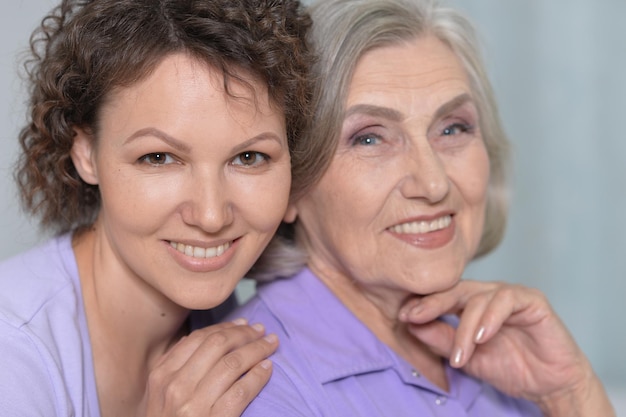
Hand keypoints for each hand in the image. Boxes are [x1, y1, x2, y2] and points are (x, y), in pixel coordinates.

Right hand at [138, 319, 277, 416]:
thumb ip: (175, 367)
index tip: (243, 324)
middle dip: (244, 334)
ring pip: (233, 363)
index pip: (199, 339)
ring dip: (257, 349)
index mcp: (162, 374)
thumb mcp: (160, 394)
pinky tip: (268, 369)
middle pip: (218, 345)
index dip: (225, 327)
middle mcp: (175, 386)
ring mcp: (194, 405)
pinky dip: (258, 376)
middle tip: (261, 330)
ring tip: (271, 344)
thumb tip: (203, 337)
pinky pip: (241, 391)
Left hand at [398, 280, 614, 416]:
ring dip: (465, 327)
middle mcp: (488, 295)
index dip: (422, 304)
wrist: (551, 385)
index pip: (441, 296)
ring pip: (477, 299)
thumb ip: (440, 340)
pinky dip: (490, 318)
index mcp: (471, 304)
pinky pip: (506, 300)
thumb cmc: (511, 368)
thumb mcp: (467, 358)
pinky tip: (481, 337)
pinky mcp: (532, 300)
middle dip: (432, 304)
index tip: (401, 316)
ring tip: (460, 354)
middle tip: (413, 318)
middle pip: (454, 290)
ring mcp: (510, 295)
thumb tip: (410, 324)